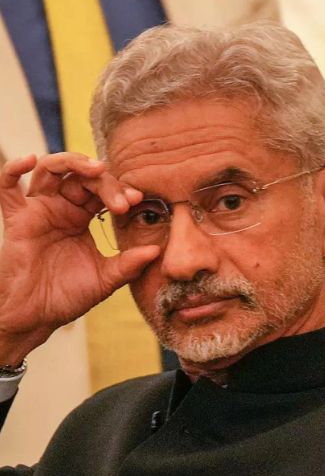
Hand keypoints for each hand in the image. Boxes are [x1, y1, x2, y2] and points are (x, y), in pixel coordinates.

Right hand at [0, 154, 158, 363]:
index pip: (102, 190)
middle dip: (106, 183)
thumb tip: (157, 251)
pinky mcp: (18, 220)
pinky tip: (31, 158)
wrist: (36, 317)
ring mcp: (38, 211)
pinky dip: (14, 168)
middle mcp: (60, 208)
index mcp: (82, 217)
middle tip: (124, 201)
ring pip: (50, 170)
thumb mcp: (106, 279)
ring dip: (72, 162)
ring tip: (96, 169)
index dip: (120, 190)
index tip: (137, 200)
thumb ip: (130, 264)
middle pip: (82, 177)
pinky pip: (7, 187)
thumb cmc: (67, 296)